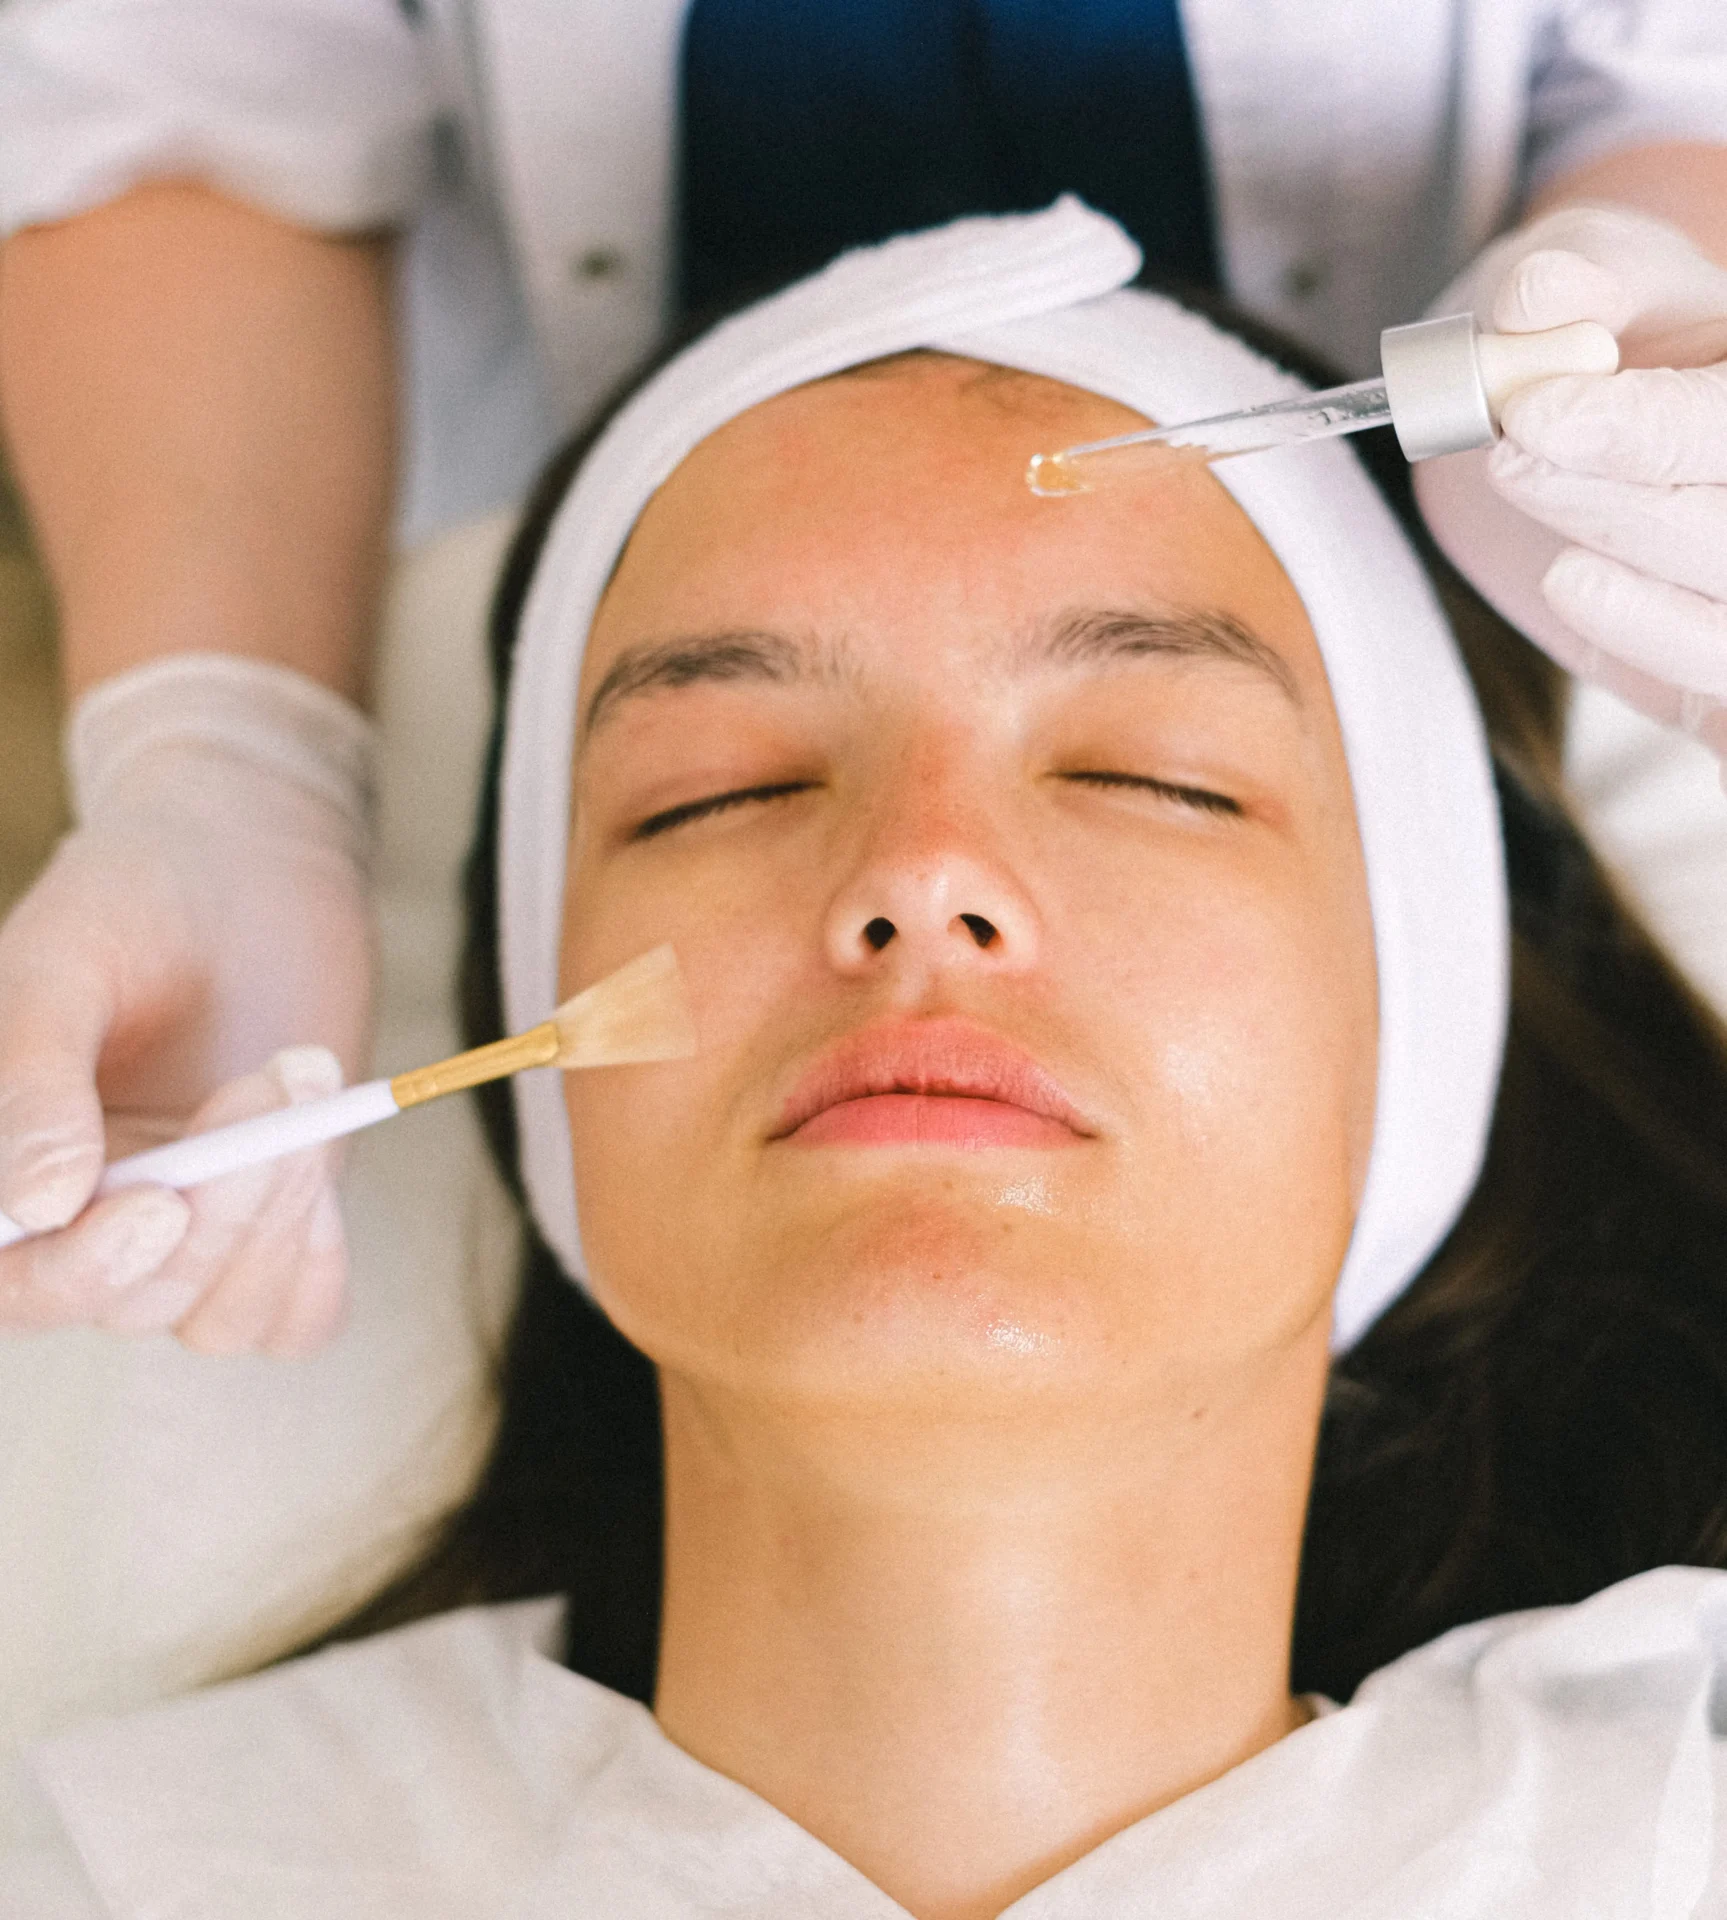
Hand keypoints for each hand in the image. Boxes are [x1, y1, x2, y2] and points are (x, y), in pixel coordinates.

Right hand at [0, 657, 375, 1353]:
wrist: (250, 861)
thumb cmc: (136, 896)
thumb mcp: (63, 962)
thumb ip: (31, 1077)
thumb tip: (38, 1206)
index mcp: (6, 1167)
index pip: (10, 1282)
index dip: (73, 1273)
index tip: (156, 1206)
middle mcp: (81, 1220)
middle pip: (125, 1300)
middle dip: (213, 1211)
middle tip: (268, 1083)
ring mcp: (182, 1230)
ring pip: (216, 1314)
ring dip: (276, 1211)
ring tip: (302, 1070)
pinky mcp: (272, 1225)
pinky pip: (292, 1319)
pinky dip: (314, 1263)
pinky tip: (319, 1160)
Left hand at [1413, 205, 1726, 757]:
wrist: (1578, 415)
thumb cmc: (1602, 333)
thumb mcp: (1584, 277)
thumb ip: (1562, 283)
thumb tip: (1539, 299)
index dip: (1644, 427)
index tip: (1534, 414)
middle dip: (1622, 505)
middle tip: (1512, 462)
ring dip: (1636, 597)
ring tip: (1553, 548)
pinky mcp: (1723, 679)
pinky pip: (1721, 701)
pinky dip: (1665, 668)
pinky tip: (1579, 593)